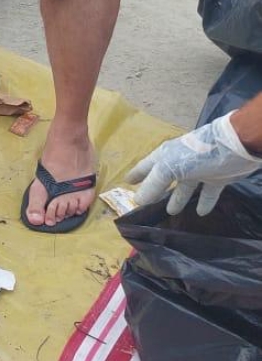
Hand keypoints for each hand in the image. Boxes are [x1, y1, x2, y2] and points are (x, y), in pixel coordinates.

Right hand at [126, 112, 261, 215]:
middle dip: (156, 190)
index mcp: (165, 156)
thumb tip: (137, 201)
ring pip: (185, 187)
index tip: (126, 182)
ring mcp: (198, 170)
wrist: (234, 147)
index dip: (136, 174)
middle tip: (146, 203)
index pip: (146, 167)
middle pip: (164, 178)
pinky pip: (207, 193)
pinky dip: (204, 202)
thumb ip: (153, 185)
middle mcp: (180, 163)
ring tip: (171, 212)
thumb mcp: (169, 168)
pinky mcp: (216, 178)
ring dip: (177, 199)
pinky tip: (200, 212)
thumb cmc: (196, 155)